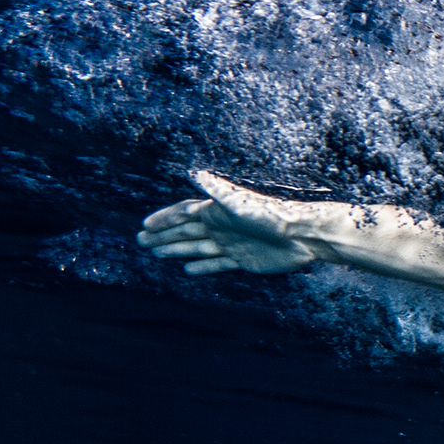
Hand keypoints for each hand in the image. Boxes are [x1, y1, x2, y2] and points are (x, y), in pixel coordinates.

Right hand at [137, 170, 321, 275]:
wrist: (302, 236)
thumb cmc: (271, 216)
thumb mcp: (240, 203)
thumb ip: (217, 191)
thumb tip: (195, 173)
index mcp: (218, 212)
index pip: (184, 214)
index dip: (164, 219)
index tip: (144, 225)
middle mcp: (222, 227)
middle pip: (186, 231)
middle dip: (163, 236)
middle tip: (140, 242)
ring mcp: (232, 244)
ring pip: (198, 247)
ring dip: (177, 250)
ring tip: (157, 253)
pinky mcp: (244, 260)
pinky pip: (217, 264)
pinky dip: (202, 267)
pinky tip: (188, 269)